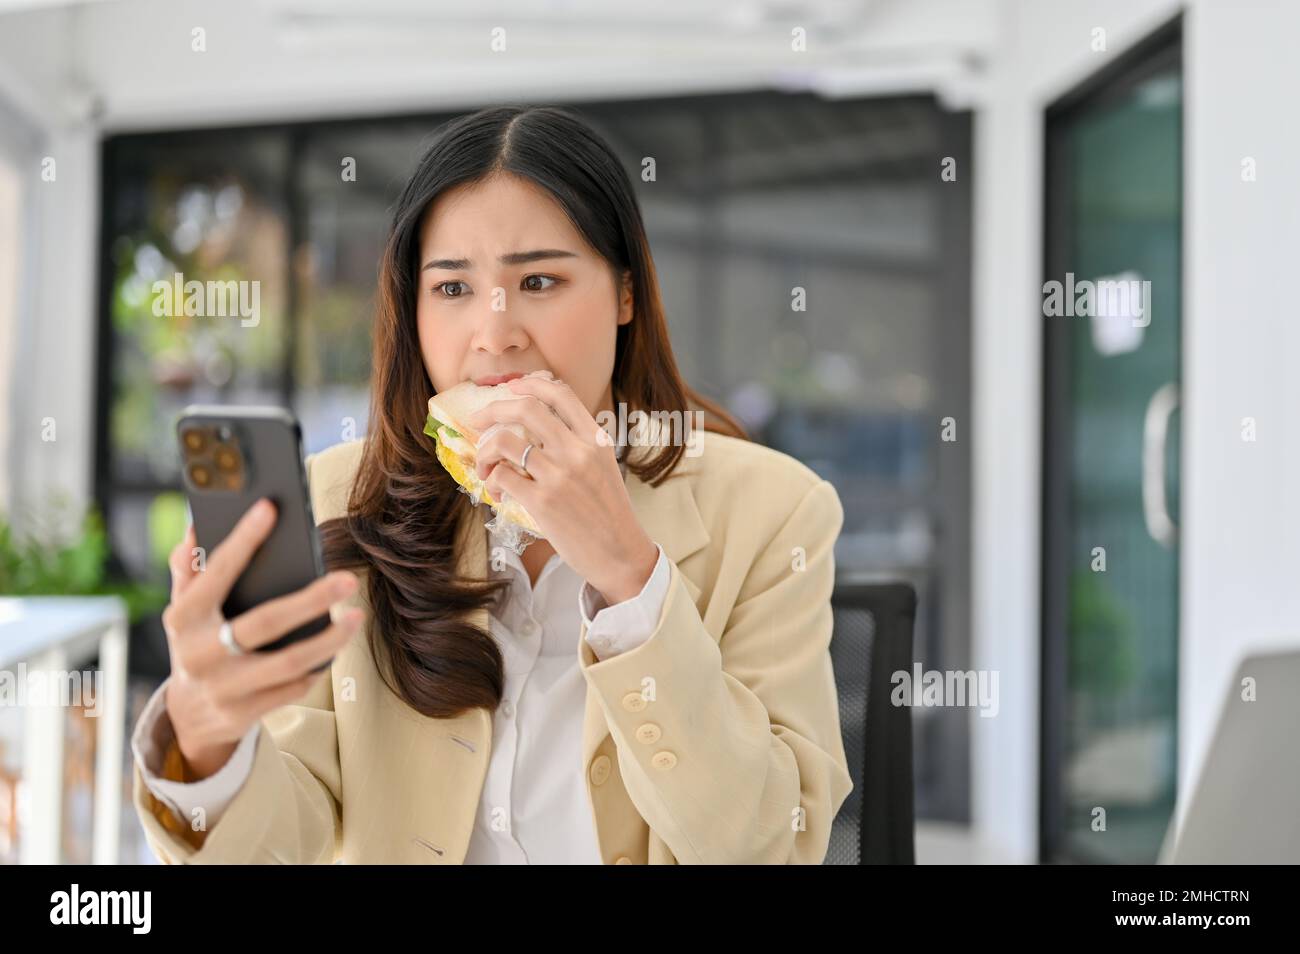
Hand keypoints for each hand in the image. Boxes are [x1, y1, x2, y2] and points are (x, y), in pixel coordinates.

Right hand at [160, 499, 363, 778]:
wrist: (188, 717)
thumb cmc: (196, 644)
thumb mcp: (183, 608)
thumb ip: (188, 568)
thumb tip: (195, 525)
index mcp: (184, 618)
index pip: (215, 572)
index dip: (242, 540)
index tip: (270, 509)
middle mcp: (200, 653)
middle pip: (264, 622)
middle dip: (311, 600)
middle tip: (347, 579)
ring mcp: (223, 687)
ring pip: (287, 662)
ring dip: (328, 640)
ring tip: (356, 617)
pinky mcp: (244, 714)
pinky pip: (292, 688)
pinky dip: (317, 668)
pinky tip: (336, 648)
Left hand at [466, 376, 658, 603]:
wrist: (621, 553)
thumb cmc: (609, 512)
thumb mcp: (603, 466)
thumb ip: (579, 443)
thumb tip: (542, 421)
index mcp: (595, 439)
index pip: (561, 394)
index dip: (530, 384)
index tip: (511, 388)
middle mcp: (577, 451)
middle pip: (526, 408)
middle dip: (493, 409)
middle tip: (478, 420)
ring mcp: (559, 475)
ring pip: (505, 442)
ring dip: (485, 452)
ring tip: (485, 467)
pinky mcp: (542, 502)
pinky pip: (501, 477)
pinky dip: (491, 482)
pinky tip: (497, 493)